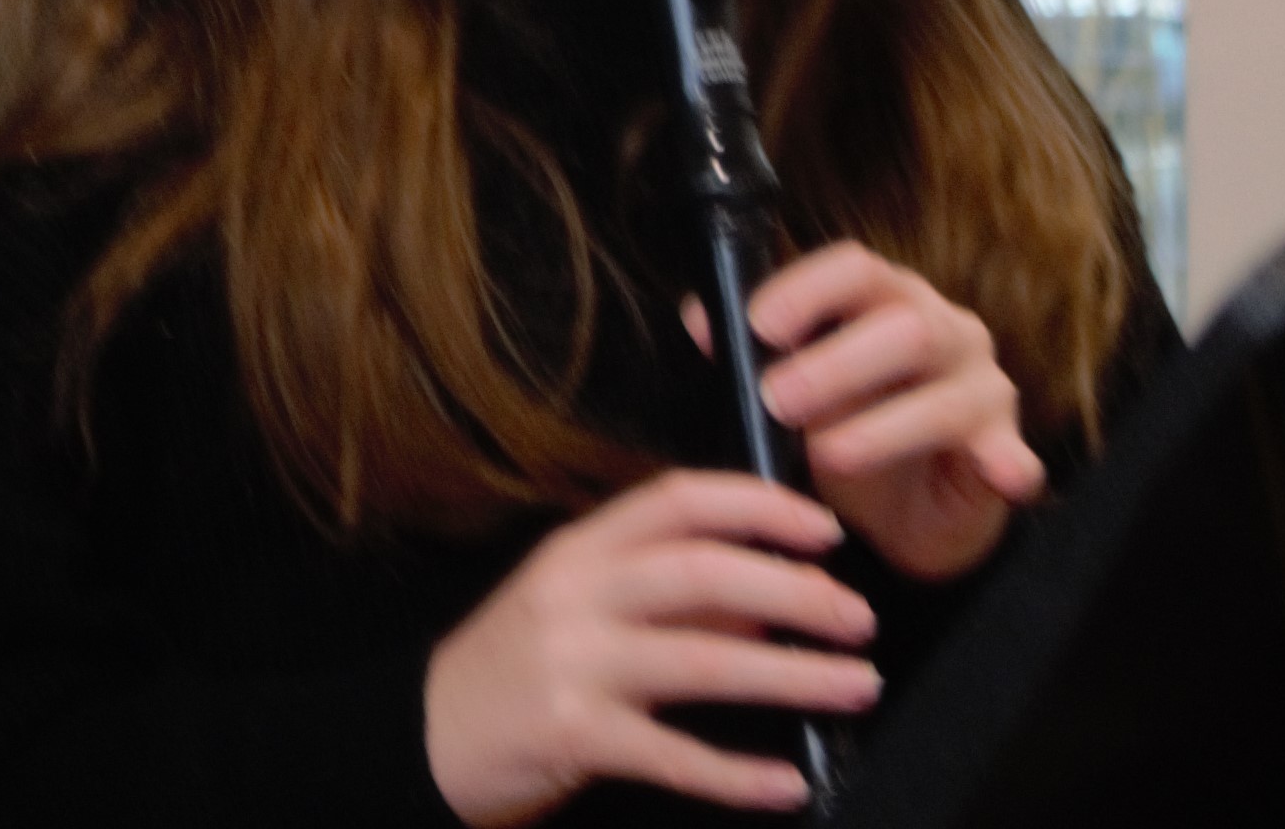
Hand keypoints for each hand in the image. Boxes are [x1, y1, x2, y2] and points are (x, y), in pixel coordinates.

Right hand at [425, 470, 878, 821]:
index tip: (825, 530)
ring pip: (703, 659)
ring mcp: (572, 663)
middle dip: (795, 592)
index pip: (678, 501)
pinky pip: (673, 754)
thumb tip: (770, 600)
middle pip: (702, 572)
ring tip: (856, 685)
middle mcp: (574, 593)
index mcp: (579, 548)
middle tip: (859, 618)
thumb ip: (667, 598)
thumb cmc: (515, 668)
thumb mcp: (579, 610)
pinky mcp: (571, 733)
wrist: (425, 735)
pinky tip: (788, 784)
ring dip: (792, 674)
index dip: (759, 506)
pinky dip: (737, 773)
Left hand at [740, 242, 1046, 581]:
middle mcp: (945, 330)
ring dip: (883, 425)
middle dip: (836, 363)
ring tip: (829, 454)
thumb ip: (750, 353)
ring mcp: (984, 390)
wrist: (906, 514)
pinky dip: (1008, 463)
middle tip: (777, 400)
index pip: (856, 269)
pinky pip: (1015, 456)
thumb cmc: (847, 430)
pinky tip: (999, 472)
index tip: (758, 326)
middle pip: (905, 325)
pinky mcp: (1006, 453)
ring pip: (947, 395)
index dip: (808, 290)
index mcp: (889, 300)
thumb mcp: (792, 392)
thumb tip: (700, 320)